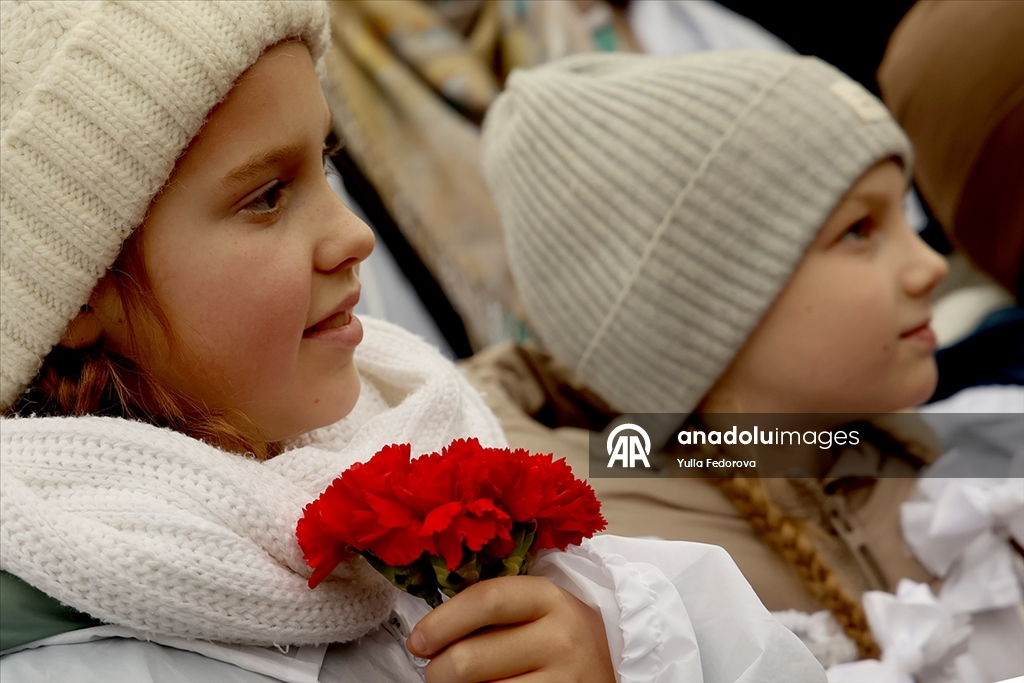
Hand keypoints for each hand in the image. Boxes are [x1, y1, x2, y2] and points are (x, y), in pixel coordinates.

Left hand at [407, 575, 614, 682]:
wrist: (606, 670)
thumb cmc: (552, 637)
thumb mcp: (533, 610)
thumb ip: (489, 611)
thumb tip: (426, 639)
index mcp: (548, 597)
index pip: (485, 601)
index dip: (441, 622)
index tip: (417, 642)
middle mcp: (561, 638)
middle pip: (470, 660)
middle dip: (438, 672)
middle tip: (436, 674)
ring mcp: (564, 681)